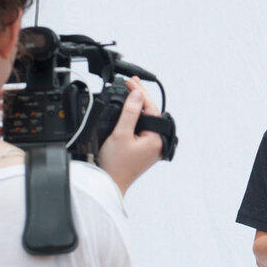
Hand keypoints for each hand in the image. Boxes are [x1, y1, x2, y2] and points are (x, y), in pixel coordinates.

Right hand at [96, 77, 163, 191]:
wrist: (109, 184)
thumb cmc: (114, 165)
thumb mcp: (121, 134)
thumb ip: (130, 112)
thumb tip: (137, 95)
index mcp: (156, 140)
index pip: (151, 109)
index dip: (140, 93)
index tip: (131, 82)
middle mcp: (157, 144)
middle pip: (151, 113)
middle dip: (140, 97)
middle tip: (131, 83)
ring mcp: (152, 147)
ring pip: (147, 120)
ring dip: (139, 106)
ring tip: (132, 92)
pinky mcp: (144, 150)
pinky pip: (143, 128)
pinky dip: (137, 117)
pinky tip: (131, 110)